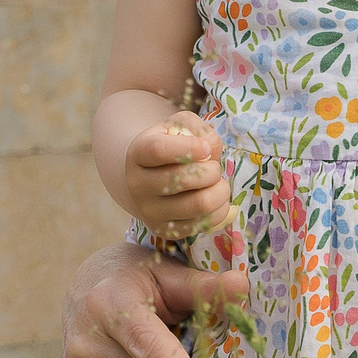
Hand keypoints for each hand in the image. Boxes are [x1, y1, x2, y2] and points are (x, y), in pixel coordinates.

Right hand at [119, 109, 231, 241]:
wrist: (149, 177)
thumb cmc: (170, 145)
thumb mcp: (180, 126)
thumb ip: (198, 130)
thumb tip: (211, 150)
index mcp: (138, 153)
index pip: (158, 150)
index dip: (188, 148)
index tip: (205, 148)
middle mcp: (138, 185)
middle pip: (183, 179)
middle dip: (211, 170)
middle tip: (213, 167)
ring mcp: (150, 211)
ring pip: (198, 204)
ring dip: (219, 191)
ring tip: (217, 183)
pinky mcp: (165, 231)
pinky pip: (203, 224)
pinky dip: (220, 209)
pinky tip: (215, 197)